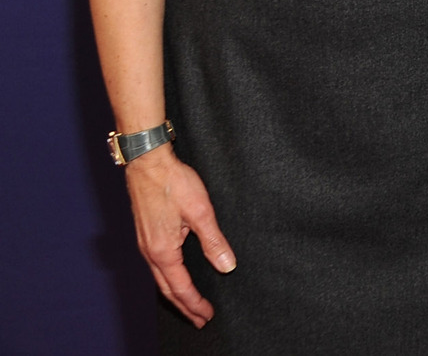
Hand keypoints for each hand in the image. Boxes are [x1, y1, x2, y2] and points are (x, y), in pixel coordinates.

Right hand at [124, 146, 233, 326]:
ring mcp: (144, 243)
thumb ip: (214, 241)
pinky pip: (156, 266)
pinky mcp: (145, 234)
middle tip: (199, 319)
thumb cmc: (173, 183)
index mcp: (163, 251)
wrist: (147, 162)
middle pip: (167, 288)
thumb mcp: (200, 211)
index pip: (180, 288)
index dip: (195, 304)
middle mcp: (149, 252)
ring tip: (189, 303)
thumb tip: (227, 266)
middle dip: (184, 306)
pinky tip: (175, 276)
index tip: (207, 316)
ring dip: (175, 293)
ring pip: (160, 278)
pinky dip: (167, 278)